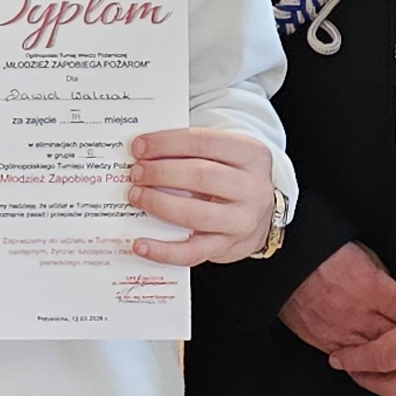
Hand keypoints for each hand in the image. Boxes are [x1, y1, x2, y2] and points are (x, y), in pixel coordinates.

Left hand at [128, 127, 278, 264]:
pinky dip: (162, 251)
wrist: (259, 216)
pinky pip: (192, 253)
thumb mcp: (224, 155)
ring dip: (159, 204)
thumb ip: (192, 150)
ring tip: (136, 196)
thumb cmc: (231, 179)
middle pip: (201, 176)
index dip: (167, 143)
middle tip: (136, 172)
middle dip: (160, 172)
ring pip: (195, 214)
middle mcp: (252, 188)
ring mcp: (242, 221)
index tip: (139, 146)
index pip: (204, 142)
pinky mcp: (228, 248)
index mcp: (251, 155)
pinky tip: (140, 244)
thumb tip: (144, 153)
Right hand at [274, 243, 395, 355]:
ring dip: (394, 357)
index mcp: (372, 288)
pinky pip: (353, 360)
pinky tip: (378, 366)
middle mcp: (359, 313)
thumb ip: (386, 278)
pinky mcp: (326, 341)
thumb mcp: (365, 255)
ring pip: (378, 355)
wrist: (285, 262)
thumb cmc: (323, 253)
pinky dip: (367, 364)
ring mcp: (342, 331)